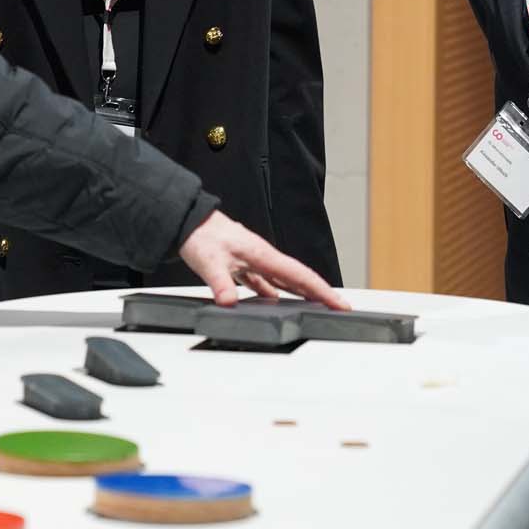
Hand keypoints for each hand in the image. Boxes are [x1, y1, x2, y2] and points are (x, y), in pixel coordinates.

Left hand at [178, 209, 348, 308]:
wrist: (189, 221)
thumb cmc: (201, 235)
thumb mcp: (210, 262)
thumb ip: (221, 284)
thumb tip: (229, 303)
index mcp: (263, 255)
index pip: (300, 275)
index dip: (322, 291)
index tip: (339, 303)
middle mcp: (264, 257)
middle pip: (299, 278)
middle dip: (321, 293)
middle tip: (340, 307)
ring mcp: (255, 260)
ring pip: (284, 280)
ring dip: (301, 292)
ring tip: (315, 306)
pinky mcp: (244, 264)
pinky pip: (267, 281)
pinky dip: (276, 292)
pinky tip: (275, 301)